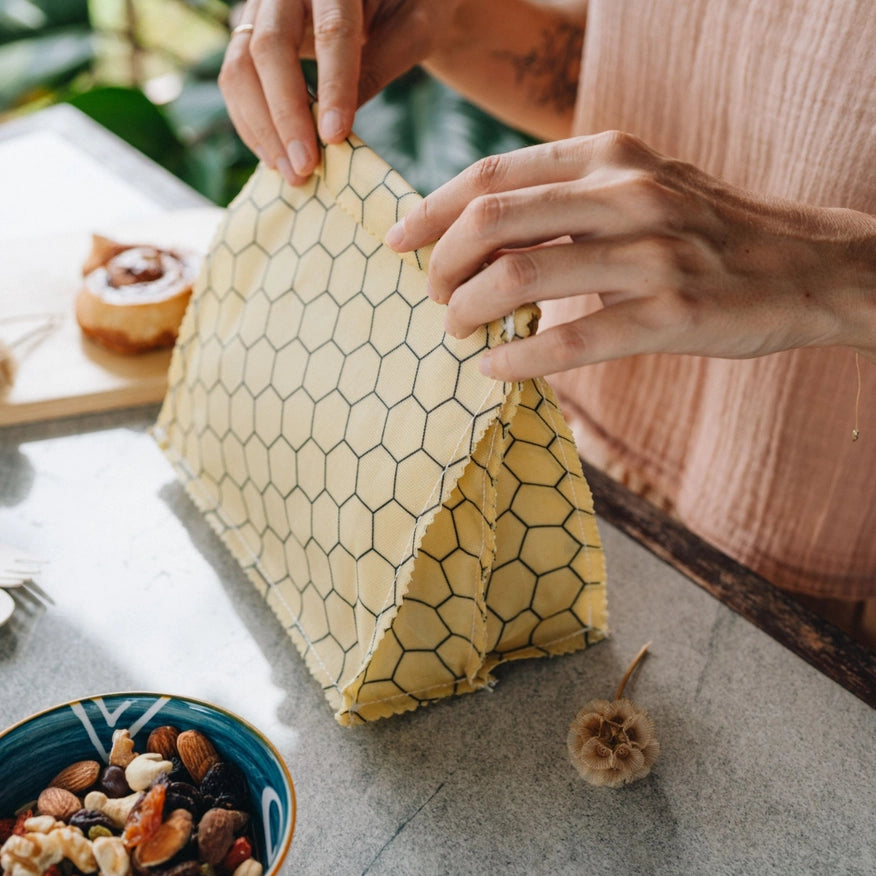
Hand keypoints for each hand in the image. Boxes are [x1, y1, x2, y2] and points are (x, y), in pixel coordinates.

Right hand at [219, 0, 458, 184]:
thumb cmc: (409, 8)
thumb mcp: (413, 30)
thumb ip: (379, 65)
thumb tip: (336, 128)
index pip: (330, 32)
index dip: (331, 88)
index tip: (334, 138)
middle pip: (270, 47)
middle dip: (286, 115)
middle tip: (305, 167)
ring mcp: (262, 9)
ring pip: (241, 66)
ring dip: (262, 127)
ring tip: (292, 173)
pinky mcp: (250, 35)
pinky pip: (236, 80)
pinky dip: (252, 124)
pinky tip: (276, 157)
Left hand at [386, 131, 875, 379]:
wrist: (807, 266)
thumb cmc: (708, 230)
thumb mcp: (641, 186)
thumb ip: (570, 199)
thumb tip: (484, 235)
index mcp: (610, 156)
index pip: (492, 175)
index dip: (431, 209)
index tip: (397, 241)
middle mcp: (627, 194)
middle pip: (492, 222)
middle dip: (441, 265)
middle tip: (432, 297)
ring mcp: (652, 254)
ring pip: (521, 280)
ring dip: (469, 311)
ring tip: (457, 331)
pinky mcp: (672, 315)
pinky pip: (573, 342)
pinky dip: (520, 358)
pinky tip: (496, 369)